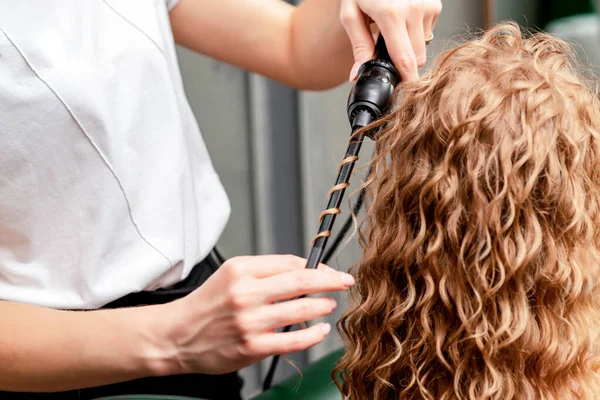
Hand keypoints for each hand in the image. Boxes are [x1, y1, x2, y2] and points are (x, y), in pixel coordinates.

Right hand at [164, 254, 354, 374]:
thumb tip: (304, 270)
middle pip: (301, 282)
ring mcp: (250, 322)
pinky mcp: (252, 347)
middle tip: (345, 282)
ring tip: (329, 305)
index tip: (330, 271)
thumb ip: (267, 270)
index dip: (317, 267)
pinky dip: (313, 334)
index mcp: (242, 270)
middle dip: (331, 281)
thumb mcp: (231, 274)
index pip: (290, 263)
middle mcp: (246, 293)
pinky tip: (320, 329)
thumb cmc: (207, 304)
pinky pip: (294, 340)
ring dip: (323, 306)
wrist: (177, 335)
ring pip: (301, 310)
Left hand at [340, 0, 442, 81]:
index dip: (406, 80)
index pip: (404, 59)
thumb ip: (358, 46)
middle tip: (385, 52)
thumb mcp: (351, 14)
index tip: (406, 94)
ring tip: (392, 30)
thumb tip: (358, 74)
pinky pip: (428, 33)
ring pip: (423, 47)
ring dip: (409, 47)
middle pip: (416, 58)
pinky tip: (404, 20)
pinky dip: (416, 32)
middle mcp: (414, 9)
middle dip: (402, 62)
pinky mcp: (435, 4)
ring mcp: (427, 5)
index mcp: (391, 14)